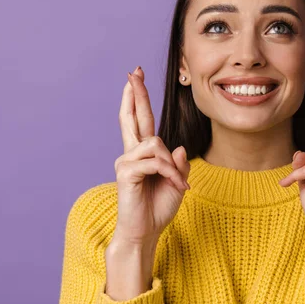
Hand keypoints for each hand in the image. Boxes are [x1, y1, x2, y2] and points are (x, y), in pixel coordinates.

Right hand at [112, 66, 190, 247]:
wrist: (145, 232)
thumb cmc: (158, 208)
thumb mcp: (177, 182)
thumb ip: (178, 164)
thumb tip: (178, 147)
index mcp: (143, 154)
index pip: (139, 120)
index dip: (138, 99)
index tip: (136, 77)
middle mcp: (131, 154)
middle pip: (133, 117)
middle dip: (135, 93)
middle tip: (133, 71)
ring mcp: (126, 162)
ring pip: (156, 145)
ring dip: (172, 167)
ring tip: (178, 185)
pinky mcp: (126, 173)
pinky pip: (155, 162)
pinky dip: (170, 174)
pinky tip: (175, 187)